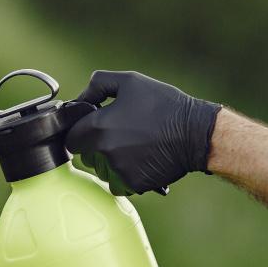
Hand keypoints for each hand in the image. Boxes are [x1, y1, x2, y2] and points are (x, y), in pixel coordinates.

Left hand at [65, 70, 221, 194]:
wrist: (195, 133)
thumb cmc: (164, 105)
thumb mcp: (130, 81)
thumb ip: (98, 84)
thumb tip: (79, 98)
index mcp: (98, 127)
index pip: (71, 138)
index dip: (81, 132)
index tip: (94, 127)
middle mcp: (104, 152)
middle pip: (86, 156)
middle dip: (96, 147)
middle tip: (120, 134)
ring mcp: (118, 171)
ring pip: (102, 171)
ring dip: (110, 162)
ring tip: (134, 147)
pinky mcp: (132, 184)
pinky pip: (118, 183)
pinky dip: (125, 175)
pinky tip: (141, 160)